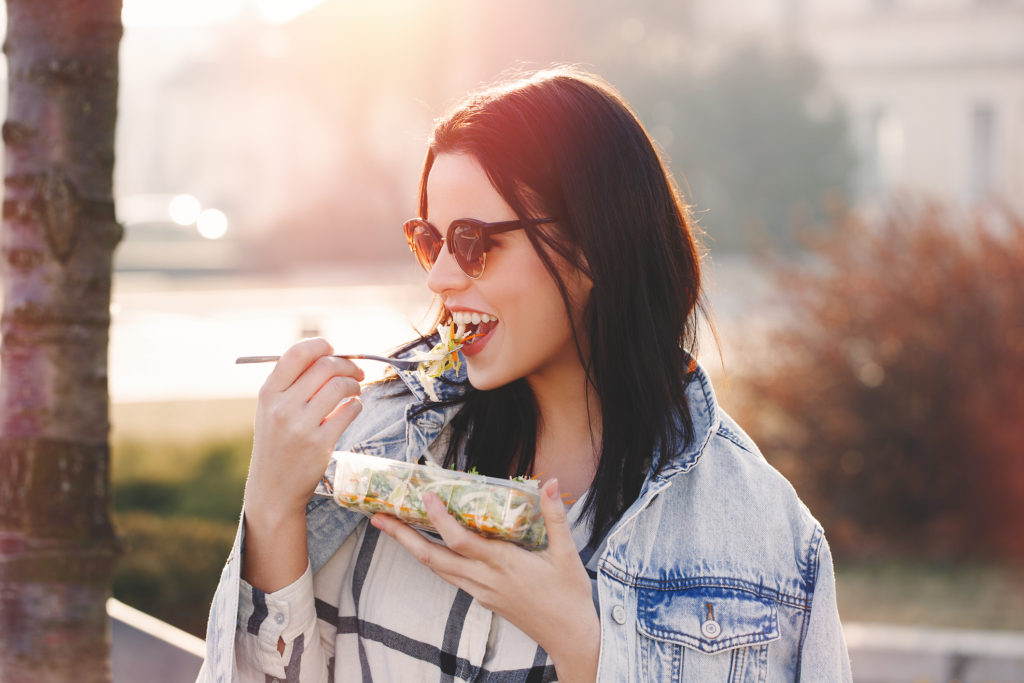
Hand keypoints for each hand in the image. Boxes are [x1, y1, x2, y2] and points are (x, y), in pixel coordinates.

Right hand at [244, 337, 364, 520]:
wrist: (273, 489)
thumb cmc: (277, 444)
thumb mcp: (271, 410)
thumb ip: (292, 383)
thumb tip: (328, 354)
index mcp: (268, 393)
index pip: (296, 354)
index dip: (320, 345)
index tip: (333, 349)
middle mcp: (282, 407)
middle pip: (325, 366)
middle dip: (347, 364)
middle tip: (356, 371)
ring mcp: (301, 426)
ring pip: (340, 386)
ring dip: (355, 384)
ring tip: (355, 390)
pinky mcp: (319, 443)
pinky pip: (349, 411)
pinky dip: (356, 405)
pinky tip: (353, 408)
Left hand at [371, 479, 599, 681]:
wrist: (570, 637)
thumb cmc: (570, 594)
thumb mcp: (567, 553)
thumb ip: (555, 516)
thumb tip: (550, 482)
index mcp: (504, 563)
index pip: (461, 540)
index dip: (440, 519)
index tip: (426, 496)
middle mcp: (485, 579)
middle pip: (434, 558)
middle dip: (403, 537)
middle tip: (379, 518)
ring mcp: (481, 591)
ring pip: (438, 569)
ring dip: (413, 548)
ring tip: (393, 528)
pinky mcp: (483, 599)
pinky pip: (451, 577)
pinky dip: (434, 560)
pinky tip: (428, 547)